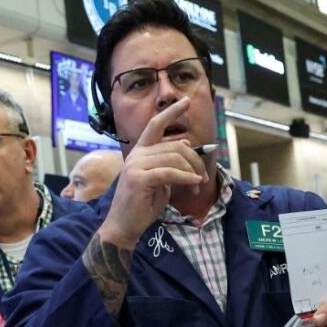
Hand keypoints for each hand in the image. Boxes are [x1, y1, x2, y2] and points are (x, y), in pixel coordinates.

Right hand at [98, 97, 206, 248]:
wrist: (124, 226)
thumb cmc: (142, 205)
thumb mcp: (161, 180)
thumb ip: (170, 163)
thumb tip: (186, 144)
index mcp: (140, 151)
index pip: (156, 125)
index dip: (171, 112)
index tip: (187, 101)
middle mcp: (136, 154)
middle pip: (175, 147)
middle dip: (195, 162)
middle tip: (202, 178)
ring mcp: (135, 165)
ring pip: (175, 159)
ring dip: (192, 173)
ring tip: (197, 186)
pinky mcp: (139, 178)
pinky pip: (170, 173)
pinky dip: (186, 178)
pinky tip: (194, 184)